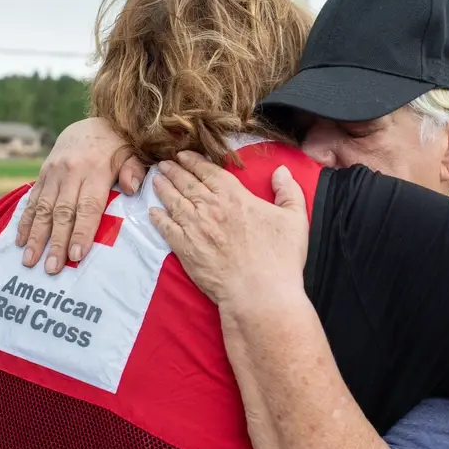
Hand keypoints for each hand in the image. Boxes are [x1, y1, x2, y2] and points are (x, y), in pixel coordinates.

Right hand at [16, 118, 147, 273]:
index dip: (82, 232)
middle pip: (62, 212)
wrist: (93, 124)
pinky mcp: (43, 173)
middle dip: (56, 242)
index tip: (76, 255)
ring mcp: (53, 173)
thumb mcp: (133, 154)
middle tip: (51, 268)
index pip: (88, 206)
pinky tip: (20, 241)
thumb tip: (131, 189)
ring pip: (43, 209)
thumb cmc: (119, 146)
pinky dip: (26, 221)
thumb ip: (134, 171)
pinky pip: (32, 200)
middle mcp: (71, 172)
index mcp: (96, 170)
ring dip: (35, 237)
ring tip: (30, 261)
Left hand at [148, 150, 308, 305]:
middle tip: (163, 163)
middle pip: (187, 183)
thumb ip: (289, 191)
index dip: (194, 161)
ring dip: (163, 188)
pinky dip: (158, 218)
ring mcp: (194, 228)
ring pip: (174, 201)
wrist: (259, 293)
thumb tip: (280, 171)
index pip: (209, 172)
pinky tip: (153, 212)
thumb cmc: (280, 258)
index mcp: (235, 196)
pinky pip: (166, 228)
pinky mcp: (185, 249)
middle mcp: (210, 207)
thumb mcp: (295, 219)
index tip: (184, 155)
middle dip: (174, 170)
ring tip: (156, 179)